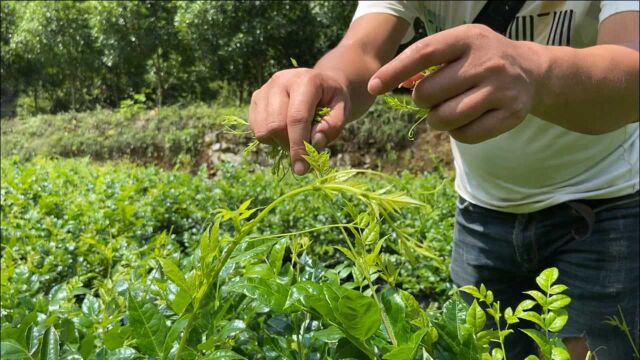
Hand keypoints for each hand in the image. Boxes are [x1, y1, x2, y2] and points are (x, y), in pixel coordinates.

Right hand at [249, 68, 349, 174]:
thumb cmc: (332, 100)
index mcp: (306, 81)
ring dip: (278, 143)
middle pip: (275, 125)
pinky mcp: (256, 98)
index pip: (297, 118)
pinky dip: (269, 138)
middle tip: (303, 150)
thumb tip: (316, 142)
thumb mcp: (342, 110)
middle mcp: (281, 81)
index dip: (299, 146)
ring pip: (262, 129)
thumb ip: (332, 126)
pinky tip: (284, 131)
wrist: (321, 84)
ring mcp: (265, 88)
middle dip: (289, 146)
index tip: (302, 169)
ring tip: (294, 137)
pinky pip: (255, 128)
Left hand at [368, 24, 542, 143]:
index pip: (423, 53)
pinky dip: (457, 133)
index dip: (394, 71)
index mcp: (468, 38)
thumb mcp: (458, 45)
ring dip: (436, 120)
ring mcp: (501, 90)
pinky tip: (465, 120)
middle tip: (434, 97)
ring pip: (444, 118)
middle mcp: (487, 62)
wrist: (531, 71)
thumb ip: (425, 59)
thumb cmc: (480, 58)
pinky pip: (464, 136)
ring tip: (447, 109)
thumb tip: (386, 82)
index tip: (372, 87)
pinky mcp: (511, 115)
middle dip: (421, 100)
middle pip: (428, 93)